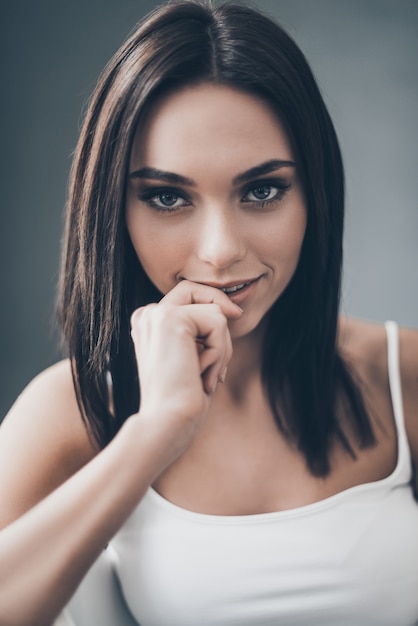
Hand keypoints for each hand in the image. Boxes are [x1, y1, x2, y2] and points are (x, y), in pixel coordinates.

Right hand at [130, 281, 241, 456]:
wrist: (168, 422)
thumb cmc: (184, 398)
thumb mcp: (194, 358)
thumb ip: (202, 332)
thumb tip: (232, 309)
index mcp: (147, 323)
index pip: (188, 294)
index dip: (213, 303)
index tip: (235, 317)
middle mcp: (147, 314)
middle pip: (197, 290)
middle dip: (220, 319)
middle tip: (221, 360)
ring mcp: (156, 314)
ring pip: (214, 312)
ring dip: (222, 348)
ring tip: (207, 377)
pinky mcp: (170, 319)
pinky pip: (217, 322)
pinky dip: (220, 351)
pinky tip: (202, 374)